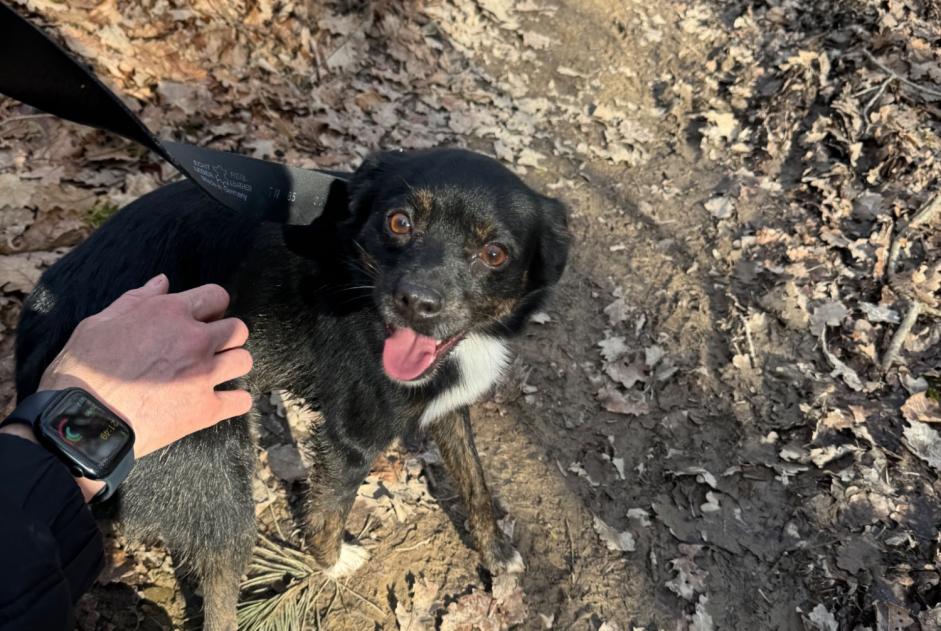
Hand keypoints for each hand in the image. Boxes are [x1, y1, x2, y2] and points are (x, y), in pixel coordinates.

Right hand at [38, 274, 253, 458]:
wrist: (81, 420)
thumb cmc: (83, 369)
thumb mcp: (100, 322)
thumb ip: (137, 299)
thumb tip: (162, 282)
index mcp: (170, 313)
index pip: (217, 296)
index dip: (211, 307)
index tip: (202, 319)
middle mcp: (195, 340)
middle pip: (238, 329)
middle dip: (226, 336)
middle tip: (208, 348)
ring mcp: (203, 375)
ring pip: (244, 360)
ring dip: (232, 364)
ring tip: (214, 373)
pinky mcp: (205, 409)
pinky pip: (241, 401)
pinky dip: (235, 401)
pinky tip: (221, 400)